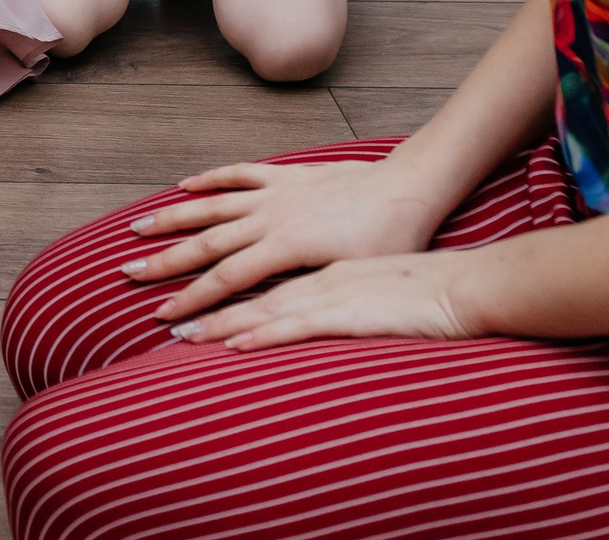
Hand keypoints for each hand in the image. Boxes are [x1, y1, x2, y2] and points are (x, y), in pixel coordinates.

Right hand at [122, 155, 456, 322]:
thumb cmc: (392, 240)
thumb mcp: (352, 277)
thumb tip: (269, 320)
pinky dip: (210, 179)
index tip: (164, 317)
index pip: (228, 279)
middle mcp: (271, 217)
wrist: (412, 187)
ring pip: (213, 205)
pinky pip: (240, 174)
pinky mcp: (286, 175)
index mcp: (286, 246)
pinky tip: (184, 183)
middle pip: (208, 242)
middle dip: (167, 262)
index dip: (194, 300)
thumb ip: (307, 293)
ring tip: (138, 228)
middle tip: (128, 273)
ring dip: (173, 218)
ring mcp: (276, 192)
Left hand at [171, 248, 478, 351]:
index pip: (248, 264)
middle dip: (186, 284)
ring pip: (257, 303)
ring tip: (174, 330)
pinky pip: (296, 326)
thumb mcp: (366, 276)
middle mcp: (311, 271)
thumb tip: (309, 299)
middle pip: (236, 274)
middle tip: (143, 290)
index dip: (204, 271)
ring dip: (213, 317)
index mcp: (314, 261)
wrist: (464, 282)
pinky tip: (234, 346)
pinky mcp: (350, 313)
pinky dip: (262, 335)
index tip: (168, 278)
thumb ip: (332, 285)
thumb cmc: (422, 281)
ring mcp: (328, 290)